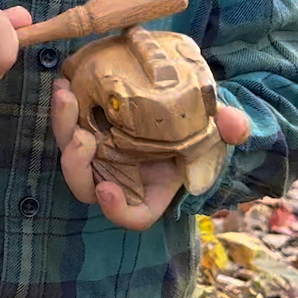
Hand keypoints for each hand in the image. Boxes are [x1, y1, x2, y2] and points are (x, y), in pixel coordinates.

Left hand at [53, 78, 249, 229]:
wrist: (178, 101)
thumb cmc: (199, 128)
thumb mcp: (216, 129)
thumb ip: (228, 129)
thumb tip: (235, 125)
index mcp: (150, 191)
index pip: (132, 216)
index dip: (117, 210)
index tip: (106, 190)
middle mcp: (119, 177)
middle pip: (85, 185)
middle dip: (75, 164)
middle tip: (79, 136)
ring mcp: (99, 154)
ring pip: (70, 152)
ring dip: (63, 126)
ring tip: (65, 96)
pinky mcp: (87, 126)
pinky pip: (67, 122)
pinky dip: (63, 106)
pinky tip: (64, 81)